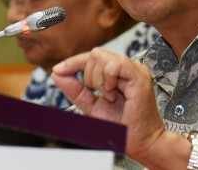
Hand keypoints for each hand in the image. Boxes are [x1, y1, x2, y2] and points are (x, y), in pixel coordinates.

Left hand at [51, 47, 166, 163]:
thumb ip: (75, 89)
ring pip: (103, 57)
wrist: (138, 143)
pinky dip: (107, 80)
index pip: (93, 56)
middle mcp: (128, 67)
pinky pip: (115, 65)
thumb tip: (58, 73)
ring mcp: (135, 70)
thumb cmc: (122, 128)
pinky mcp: (139, 76)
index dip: (73, 62)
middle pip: (95, 53)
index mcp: (119, 72)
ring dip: (98, 80)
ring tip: (110, 97)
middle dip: (89, 76)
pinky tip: (113, 94)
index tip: (58, 70)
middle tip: (100, 95)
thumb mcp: (91, 105)